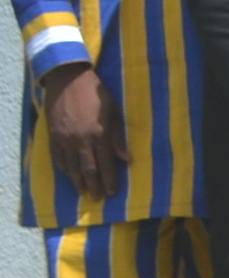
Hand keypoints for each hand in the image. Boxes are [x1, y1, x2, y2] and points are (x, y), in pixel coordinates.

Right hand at [38, 68, 124, 199]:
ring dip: (77, 181)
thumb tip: (125, 158)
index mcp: (98, 134)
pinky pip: (58, 156)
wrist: (67, 78)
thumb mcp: (113, 111)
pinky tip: (68, 174)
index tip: (112, 193)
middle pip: (87, 169)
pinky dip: (63, 167)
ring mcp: (64, 138)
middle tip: (97, 199)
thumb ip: (118, 136)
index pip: (106, 163)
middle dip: (93, 185)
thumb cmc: (95, 92)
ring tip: (83, 192)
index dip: (109, 179)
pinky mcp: (53, 134)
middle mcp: (80, 140)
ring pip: (71, 166)